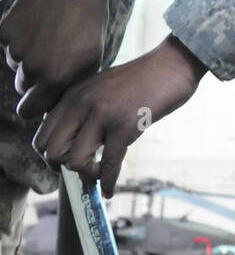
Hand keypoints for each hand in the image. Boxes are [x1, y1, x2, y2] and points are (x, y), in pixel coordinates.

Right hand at [1, 0, 111, 119]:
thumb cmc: (89, 21)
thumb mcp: (91, 58)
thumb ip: (71, 85)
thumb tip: (54, 106)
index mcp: (56, 79)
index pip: (31, 111)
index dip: (36, 105)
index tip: (41, 97)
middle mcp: (32, 69)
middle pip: (22, 88)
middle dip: (32, 80)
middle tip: (50, 58)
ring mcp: (16, 49)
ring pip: (15, 65)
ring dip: (27, 56)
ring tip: (49, 35)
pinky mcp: (4, 31)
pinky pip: (7, 44)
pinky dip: (18, 37)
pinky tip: (37, 22)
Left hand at [32, 34, 206, 196]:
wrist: (172, 64)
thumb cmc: (141, 79)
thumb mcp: (101, 88)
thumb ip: (83, 111)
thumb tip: (74, 146)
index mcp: (73, 95)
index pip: (42, 136)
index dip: (51, 156)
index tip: (68, 160)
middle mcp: (81, 104)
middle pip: (51, 151)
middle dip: (63, 168)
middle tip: (82, 168)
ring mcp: (102, 115)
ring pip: (74, 161)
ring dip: (87, 174)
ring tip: (100, 172)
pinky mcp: (125, 126)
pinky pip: (107, 165)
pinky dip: (108, 183)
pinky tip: (110, 189)